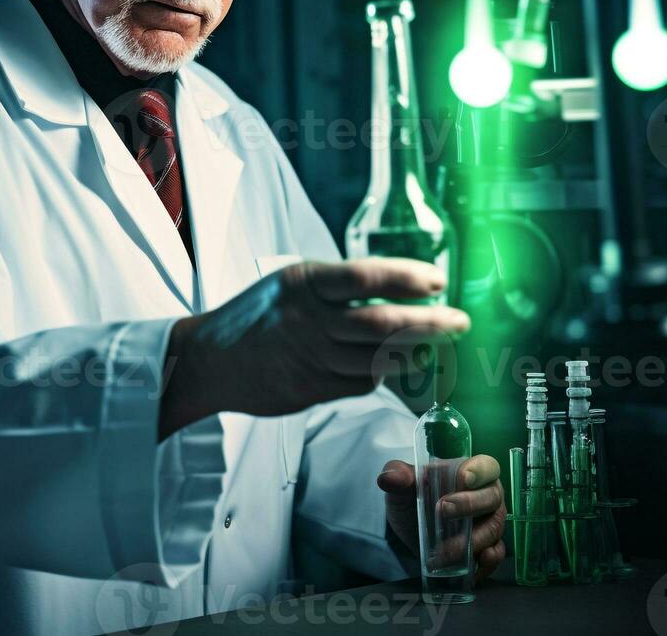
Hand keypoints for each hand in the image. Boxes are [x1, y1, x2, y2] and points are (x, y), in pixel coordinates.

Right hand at [158, 257, 470, 438]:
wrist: (208, 360)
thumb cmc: (254, 316)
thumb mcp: (288, 285)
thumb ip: (333, 289)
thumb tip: (393, 291)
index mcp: (302, 283)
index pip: (364, 276)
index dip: (406, 278)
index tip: (438, 280)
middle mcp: (308, 319)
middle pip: (380, 323)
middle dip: (428, 322)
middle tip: (458, 320)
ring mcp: (309, 357)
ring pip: (376, 359)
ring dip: (413, 353)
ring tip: (435, 345)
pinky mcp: (310, 390)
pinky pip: (359, 383)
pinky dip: (381, 374)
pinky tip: (394, 365)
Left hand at [377, 454, 506, 581]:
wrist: (410, 534)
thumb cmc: (411, 501)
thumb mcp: (400, 487)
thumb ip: (396, 475)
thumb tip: (390, 478)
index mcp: (468, 472)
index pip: (486, 465)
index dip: (478, 470)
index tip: (463, 478)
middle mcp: (485, 495)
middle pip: (492, 497)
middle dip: (469, 504)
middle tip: (443, 511)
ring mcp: (489, 522)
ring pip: (494, 528)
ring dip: (472, 539)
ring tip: (444, 549)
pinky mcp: (488, 547)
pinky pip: (498, 553)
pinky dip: (489, 560)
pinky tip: (476, 562)